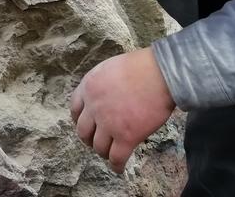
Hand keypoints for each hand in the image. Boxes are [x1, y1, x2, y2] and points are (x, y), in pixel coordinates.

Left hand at [69, 47, 175, 172]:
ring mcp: (108, 123)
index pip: (75, 108)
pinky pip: (116, 157)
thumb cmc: (141, 66)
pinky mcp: (126, 136)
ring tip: (110, 154)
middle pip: (83, 131)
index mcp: (88, 87)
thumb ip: (101, 83)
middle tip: (97, 141)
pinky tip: (119, 168)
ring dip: (103, 152)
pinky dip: (116, 165)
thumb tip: (105, 94)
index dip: (79, 119)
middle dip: (89, 138)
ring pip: (98, 147)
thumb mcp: (109, 68)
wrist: (159, 73)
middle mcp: (94, 106)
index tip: (86, 124)